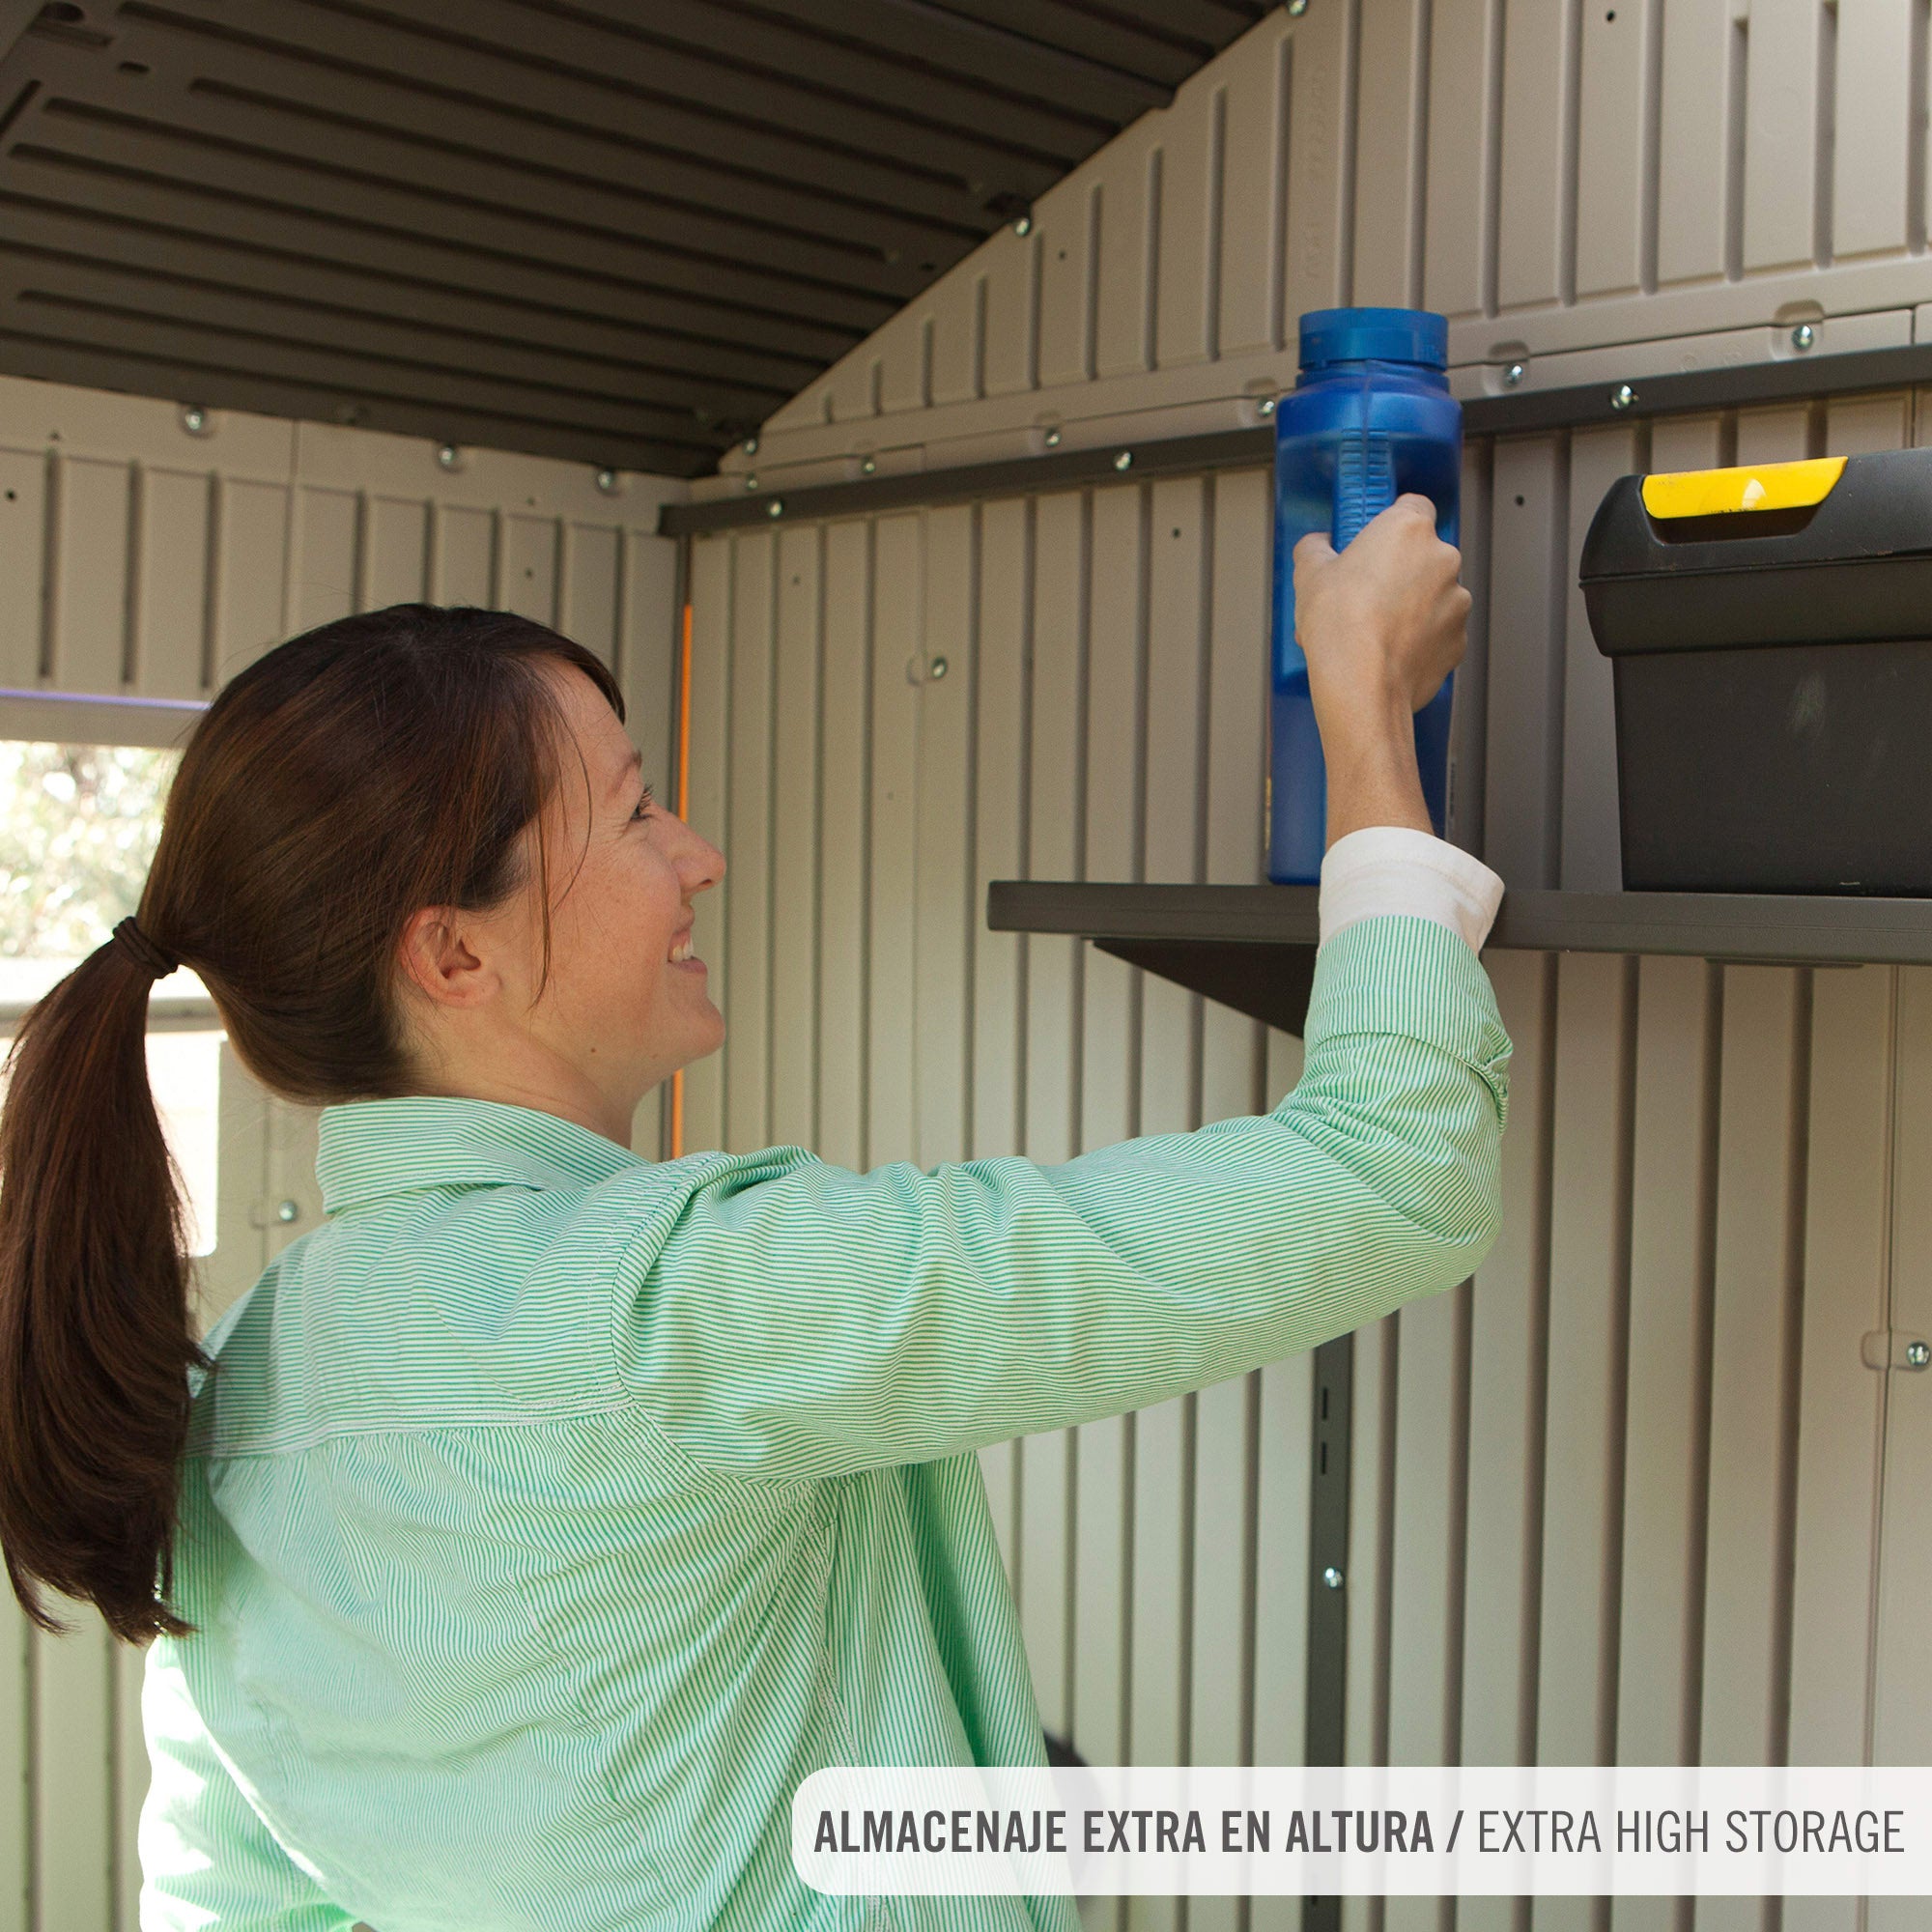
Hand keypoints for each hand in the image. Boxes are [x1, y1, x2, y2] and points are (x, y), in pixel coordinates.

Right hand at [1291, 495, 1469, 846]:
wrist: (1361, 686)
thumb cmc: (1340, 627)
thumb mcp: (1308, 574)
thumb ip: (1315, 549)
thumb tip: (1317, 546)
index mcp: (1409, 529)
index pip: (1413, 506)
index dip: (1392, 524)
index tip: (1375, 540)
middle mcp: (1443, 559)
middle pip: (1424, 555)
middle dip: (1400, 570)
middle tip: (1366, 592)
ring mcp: (1456, 602)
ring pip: (1434, 596)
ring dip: (1413, 606)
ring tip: (1376, 629)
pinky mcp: (1458, 642)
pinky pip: (1439, 632)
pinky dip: (1420, 639)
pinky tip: (1390, 652)